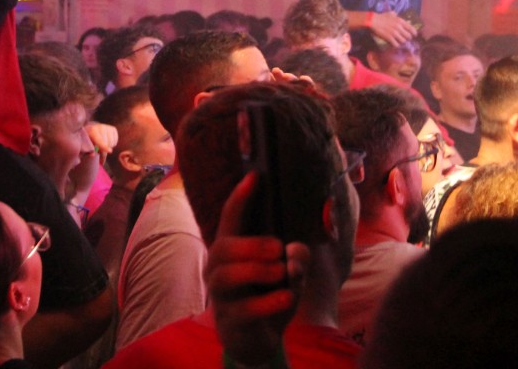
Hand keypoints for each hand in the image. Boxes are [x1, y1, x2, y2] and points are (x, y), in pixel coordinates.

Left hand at [85, 122, 118, 158]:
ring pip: (112, 143)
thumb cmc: (88, 140)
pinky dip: (111, 144)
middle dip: (104, 150)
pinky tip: (106, 142)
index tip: (109, 151)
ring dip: (108, 148)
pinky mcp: (113, 129)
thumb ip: (89, 151)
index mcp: (92, 130)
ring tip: (101, 146)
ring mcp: (108, 127)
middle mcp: (101, 127)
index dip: (104, 146)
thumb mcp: (87, 146)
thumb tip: (92, 155)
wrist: (92, 131)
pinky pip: (115, 141)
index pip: (99, 140)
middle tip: (98, 152)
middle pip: (107, 143)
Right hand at [206, 171, 308, 365]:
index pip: (230, 218)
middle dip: (251, 244)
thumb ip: (297, 260)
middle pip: (222, 247)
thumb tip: (295, 251)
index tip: (254, 177)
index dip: (240, 198)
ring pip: (226, 275)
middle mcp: (219, 269)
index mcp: (232, 250)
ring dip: (256, 270)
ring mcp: (221, 295)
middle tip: (278, 248)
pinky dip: (267, 302)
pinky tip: (287, 297)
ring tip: (281, 271)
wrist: (257, 340)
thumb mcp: (290, 275)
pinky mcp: (230, 320)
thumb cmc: (269, 297)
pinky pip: (243, 308)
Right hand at [367, 11, 416, 46]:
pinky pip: (396, 44)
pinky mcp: (389, 38)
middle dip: (408, 38)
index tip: (414, 35)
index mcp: (400, 21)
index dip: (414, 33)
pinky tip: (395, 44)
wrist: (373, 21)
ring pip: (403, 41)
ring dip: (402, 42)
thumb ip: (395, 15)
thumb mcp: (390, 13)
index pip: (411, 29)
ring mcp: (394, 33)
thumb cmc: (381, 16)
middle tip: (406, 39)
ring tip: (400, 42)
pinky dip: (396, 45)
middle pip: (408, 36)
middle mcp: (399, 28)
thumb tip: (397, 15)